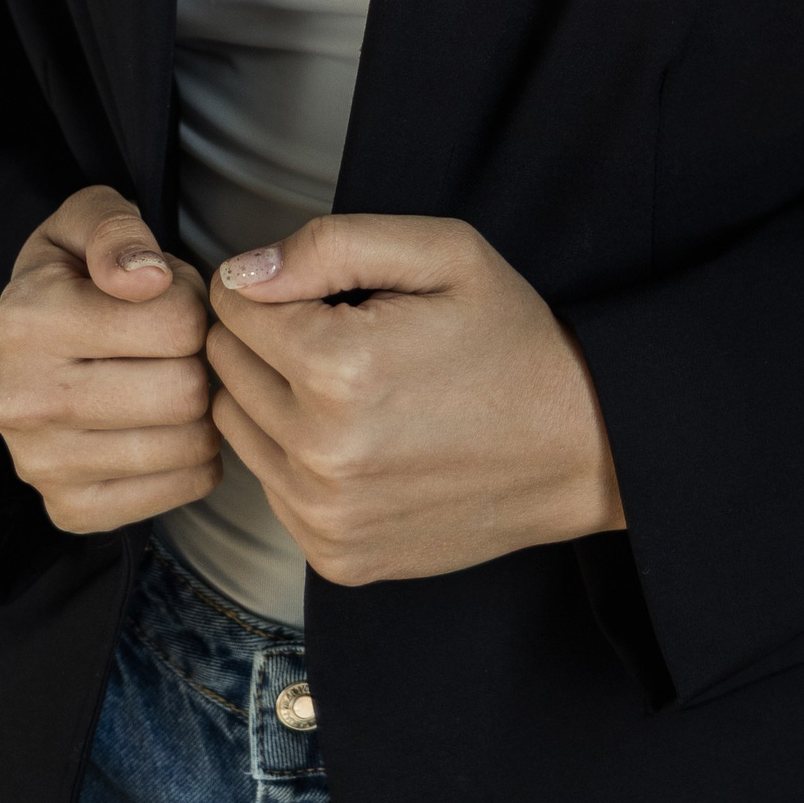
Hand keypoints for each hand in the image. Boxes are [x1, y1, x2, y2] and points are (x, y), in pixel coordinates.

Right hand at [0, 185, 219, 531]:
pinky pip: (183, 489)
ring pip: (190, 444)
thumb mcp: (88, 218)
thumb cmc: (76, 273)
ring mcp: (40, 465)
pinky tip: (167, 425)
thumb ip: (116, 227)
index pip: (177, 320)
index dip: (192, 301)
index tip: (165, 297)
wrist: (31, 343)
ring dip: (203, 408)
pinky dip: (196, 457)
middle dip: (200, 358)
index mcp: (26, 319)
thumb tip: (146, 277)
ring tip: (170, 377)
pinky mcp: (69, 510)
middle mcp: (21, 400)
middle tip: (177, 344)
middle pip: (186, 390)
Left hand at [205, 214, 623, 586]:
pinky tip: (359, 437)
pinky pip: (270, 487)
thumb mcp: (443, 252)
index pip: (231, 308)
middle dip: (265, 338)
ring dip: (272, 397)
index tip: (320, 291)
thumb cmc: (510, 337)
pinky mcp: (335, 557)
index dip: (271, 286)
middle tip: (337, 331)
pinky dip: (295, 456)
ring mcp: (325, 516)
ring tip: (346, 384)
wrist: (578, 446)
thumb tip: (243, 273)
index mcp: (339, 368)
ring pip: (236, 428)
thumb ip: (332, 245)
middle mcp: (321, 454)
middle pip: (225, 368)